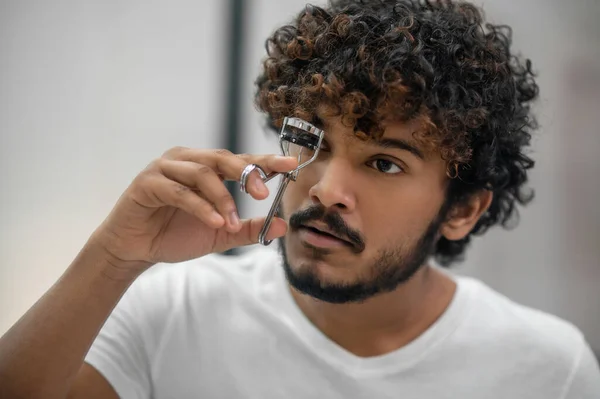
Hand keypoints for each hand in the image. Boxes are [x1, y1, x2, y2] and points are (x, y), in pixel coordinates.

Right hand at [90, 147, 297, 268]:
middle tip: (264, 194)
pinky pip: (179, 192)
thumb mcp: (219, 234)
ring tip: (232, 221)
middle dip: (247, 174)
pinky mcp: (147, 183)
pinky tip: (215, 221)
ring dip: (223, 199)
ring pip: (202, 174)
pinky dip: (200, 207)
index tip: (291, 165)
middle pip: (222, 158)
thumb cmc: (174, 235)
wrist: (135, 250)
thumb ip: (247, 229)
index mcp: (205, 167)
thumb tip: (281, 226)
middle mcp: (186, 161)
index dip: (265, 161)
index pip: (240, 160)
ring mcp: (165, 168)